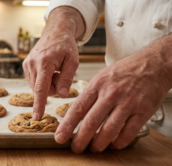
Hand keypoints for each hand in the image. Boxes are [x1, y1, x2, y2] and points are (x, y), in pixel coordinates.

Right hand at [23, 7, 84, 120]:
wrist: (55, 32)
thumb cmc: (66, 45)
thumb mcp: (73, 61)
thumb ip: (67, 79)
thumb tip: (62, 95)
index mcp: (44, 62)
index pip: (41, 88)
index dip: (39, 104)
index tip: (37, 117)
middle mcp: (32, 64)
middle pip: (41, 90)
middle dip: (53, 89)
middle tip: (61, 75)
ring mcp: (27, 65)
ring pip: (37, 88)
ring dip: (48, 85)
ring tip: (55, 71)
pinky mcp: (25, 66)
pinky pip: (34, 82)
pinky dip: (43, 81)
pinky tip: (49, 70)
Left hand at [55, 45, 171, 152]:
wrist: (153, 64)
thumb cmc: (124, 71)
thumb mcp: (101, 77)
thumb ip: (90, 94)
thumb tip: (77, 113)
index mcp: (97, 85)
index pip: (78, 108)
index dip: (67, 125)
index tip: (60, 136)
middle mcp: (110, 94)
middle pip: (91, 122)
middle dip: (80, 139)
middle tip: (76, 149)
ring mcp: (127, 102)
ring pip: (109, 130)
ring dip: (99, 143)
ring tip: (94, 149)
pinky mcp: (143, 110)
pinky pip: (129, 132)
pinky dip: (120, 142)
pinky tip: (114, 145)